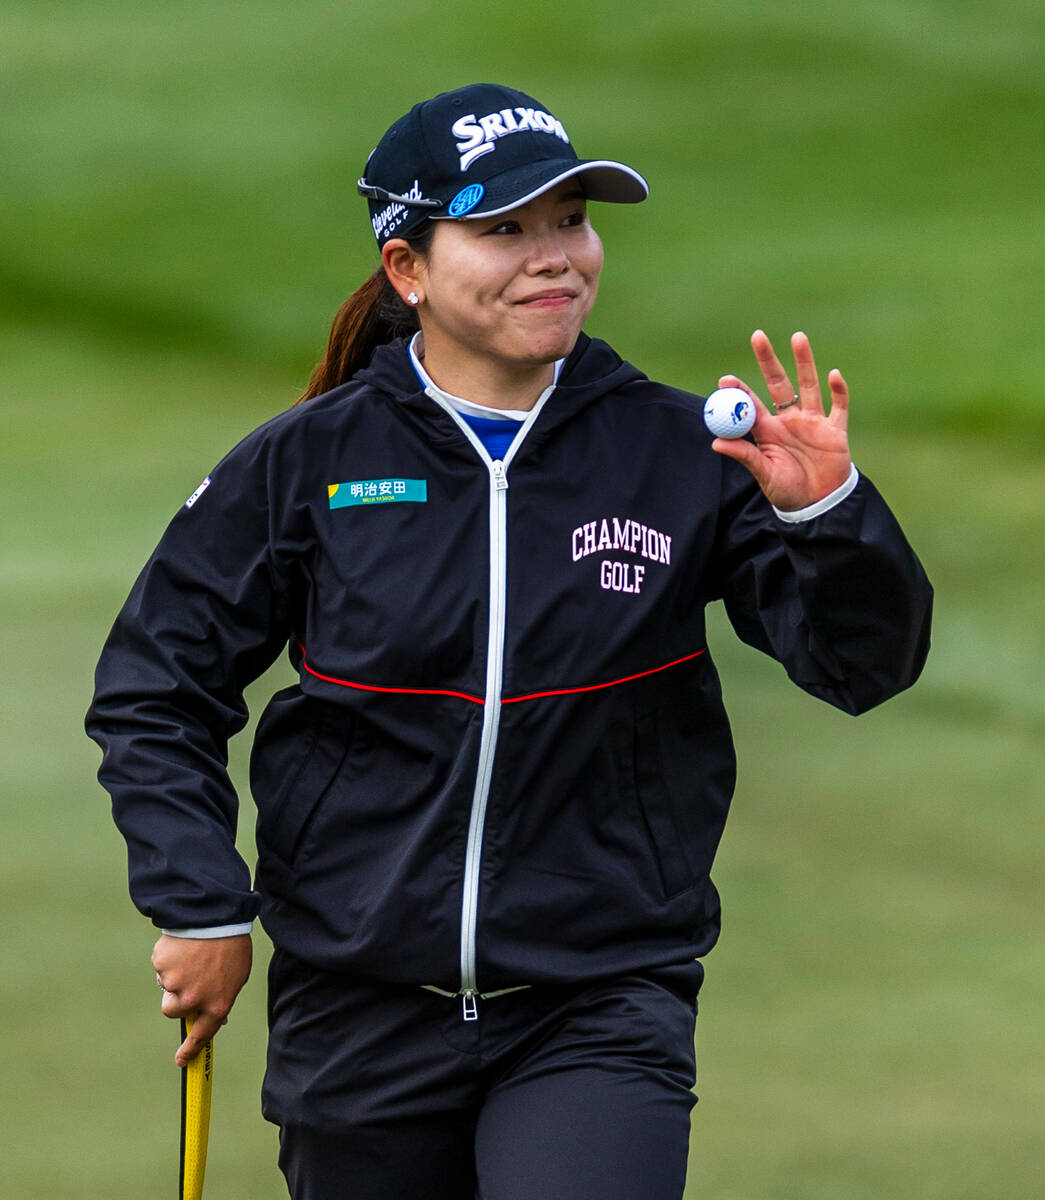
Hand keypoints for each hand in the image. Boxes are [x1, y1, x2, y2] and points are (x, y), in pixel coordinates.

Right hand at [151, 933, 251, 1066]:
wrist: (216, 914)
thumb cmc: (232, 943)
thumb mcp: (238, 975)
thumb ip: (224, 997)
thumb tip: (218, 1018)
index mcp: (217, 1004)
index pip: (201, 1035)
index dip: (190, 1050)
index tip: (181, 1061)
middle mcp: (194, 999)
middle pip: (173, 1010)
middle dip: (175, 997)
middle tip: (188, 975)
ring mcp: (175, 984)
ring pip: (166, 986)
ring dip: (174, 974)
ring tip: (191, 952)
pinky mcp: (161, 966)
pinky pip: (161, 966)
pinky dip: (169, 957)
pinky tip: (184, 943)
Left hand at [711, 330, 850, 510]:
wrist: (819, 506)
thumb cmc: (787, 492)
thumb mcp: (764, 474)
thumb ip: (745, 455)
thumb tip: (716, 442)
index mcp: (768, 431)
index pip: (751, 405)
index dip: (739, 390)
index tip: (725, 379)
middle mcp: (789, 421)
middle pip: (778, 384)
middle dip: (768, 361)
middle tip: (757, 336)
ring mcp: (813, 422)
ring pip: (808, 386)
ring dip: (804, 362)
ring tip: (797, 337)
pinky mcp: (835, 430)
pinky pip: (839, 406)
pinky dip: (838, 391)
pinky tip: (833, 375)